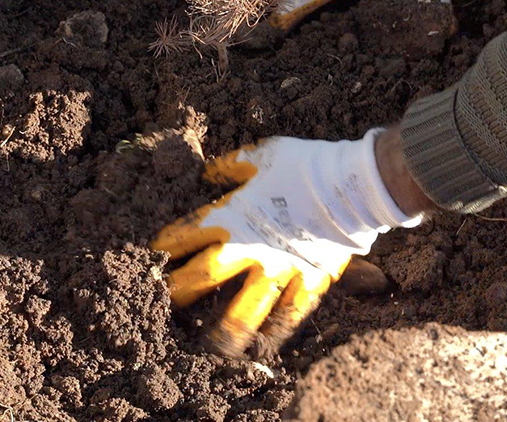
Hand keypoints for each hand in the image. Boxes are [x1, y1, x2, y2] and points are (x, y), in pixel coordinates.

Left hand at [151, 131, 423, 355]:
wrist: (355, 185)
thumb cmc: (306, 165)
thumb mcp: (261, 155)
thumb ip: (230, 167)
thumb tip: (208, 175)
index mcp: (234, 215)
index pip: (186, 234)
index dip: (164, 246)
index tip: (151, 255)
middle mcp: (251, 249)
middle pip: (202, 278)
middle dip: (177, 291)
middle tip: (159, 304)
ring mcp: (280, 272)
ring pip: (243, 313)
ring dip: (221, 333)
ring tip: (207, 350)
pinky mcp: (308, 284)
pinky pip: (288, 316)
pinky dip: (274, 333)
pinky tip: (263, 346)